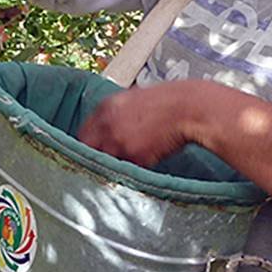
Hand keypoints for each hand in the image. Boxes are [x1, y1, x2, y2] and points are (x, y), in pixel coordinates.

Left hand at [77, 82, 204, 168]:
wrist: (190, 108)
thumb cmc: (167, 103)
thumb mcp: (133, 100)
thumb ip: (115, 115)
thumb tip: (107, 132)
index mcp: (105, 107)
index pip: (82, 133)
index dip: (88, 145)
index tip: (93, 152)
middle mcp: (106, 123)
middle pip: (87, 149)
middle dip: (95, 157)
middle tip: (104, 164)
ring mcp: (117, 140)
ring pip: (104, 162)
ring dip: (111, 166)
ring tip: (127, 164)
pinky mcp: (132, 155)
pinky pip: (124, 169)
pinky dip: (130, 171)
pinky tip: (143, 163)